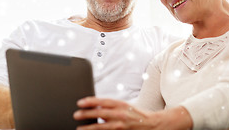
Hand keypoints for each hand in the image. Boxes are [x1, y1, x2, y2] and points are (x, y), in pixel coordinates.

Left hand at [74, 97, 192, 129]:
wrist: (153, 124)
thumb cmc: (136, 114)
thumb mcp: (124, 106)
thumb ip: (111, 107)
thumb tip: (96, 107)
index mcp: (121, 104)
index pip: (103, 101)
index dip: (90, 101)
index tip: (80, 102)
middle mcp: (121, 114)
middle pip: (100, 113)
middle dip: (87, 114)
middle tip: (76, 114)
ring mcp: (121, 125)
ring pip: (102, 127)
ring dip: (89, 128)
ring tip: (79, 128)